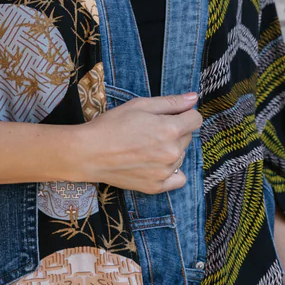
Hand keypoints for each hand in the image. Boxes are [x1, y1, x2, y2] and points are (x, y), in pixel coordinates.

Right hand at [80, 93, 202, 193]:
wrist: (89, 153)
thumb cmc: (112, 125)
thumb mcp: (140, 105)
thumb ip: (171, 102)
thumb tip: (194, 98)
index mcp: (171, 129)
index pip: (195, 119)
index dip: (184, 114)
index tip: (169, 115)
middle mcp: (172, 152)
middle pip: (187, 137)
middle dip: (175, 131)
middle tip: (150, 130)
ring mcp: (165, 171)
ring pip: (181, 156)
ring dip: (170, 150)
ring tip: (146, 147)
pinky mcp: (156, 186)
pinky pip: (178, 179)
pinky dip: (172, 172)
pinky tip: (157, 165)